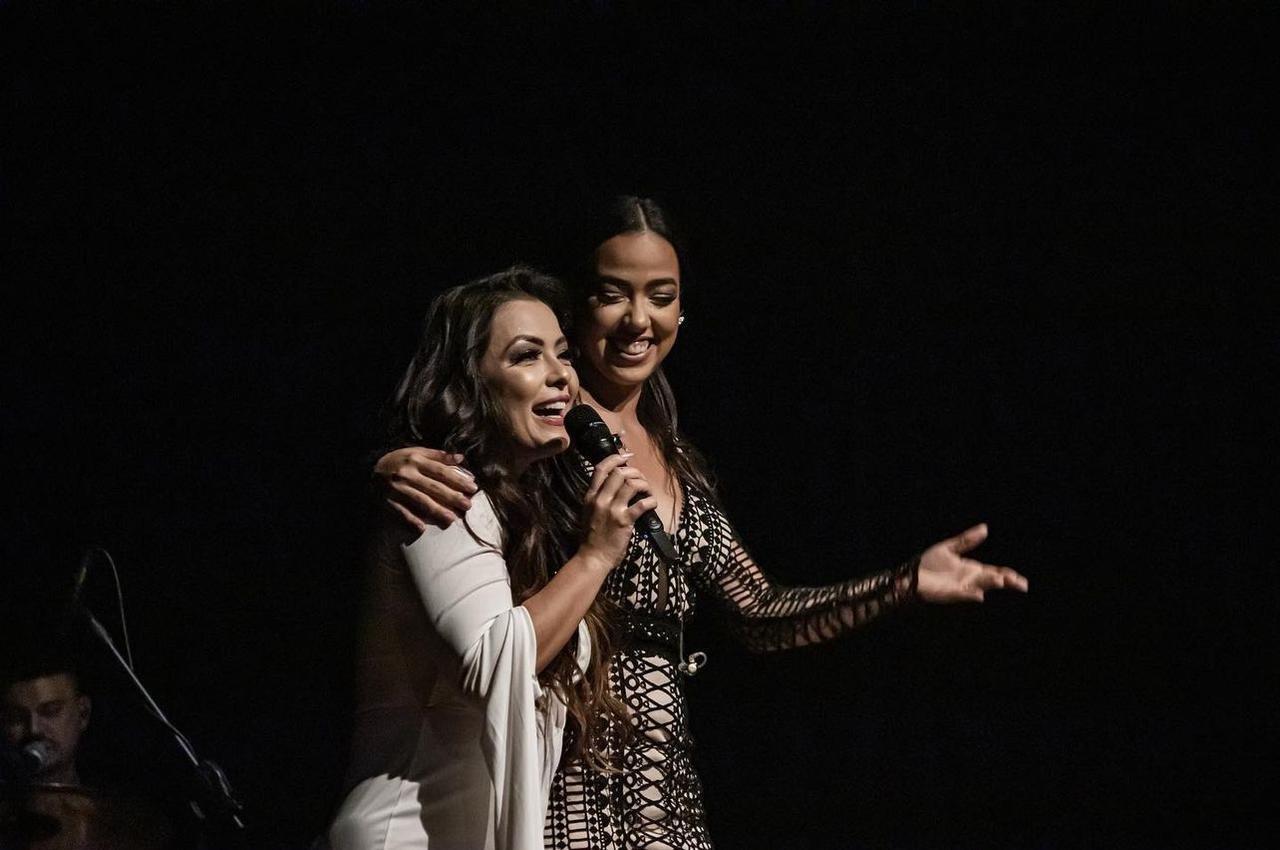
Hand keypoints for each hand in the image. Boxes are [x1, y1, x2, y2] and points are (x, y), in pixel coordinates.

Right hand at [373, 447, 478, 532]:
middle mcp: (407, 474)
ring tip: (452, 519)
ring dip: (437, 511)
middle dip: (452, 497)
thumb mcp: (416, 452)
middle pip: (434, 487)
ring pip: (421, 501)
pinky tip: (422, 529)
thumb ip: (438, 455)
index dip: (458, 480)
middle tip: (468, 505)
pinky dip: (411, 520)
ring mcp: (398, 489)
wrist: (369, 468)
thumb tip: (460, 458)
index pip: (441, 471)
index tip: (473, 488)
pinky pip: (401, 512)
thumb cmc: (398, 460)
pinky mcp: (388, 501)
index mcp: (416, 460)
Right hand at [576, 453, 657, 570]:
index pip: (601, 469)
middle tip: (640, 479)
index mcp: (591, 496)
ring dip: (644, 484)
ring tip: (647, 491)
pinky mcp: (624, 521)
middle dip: (634, 472)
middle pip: (619, 473)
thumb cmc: (593, 537)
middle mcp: (600, 499)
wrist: (593, 557)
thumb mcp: (590, 512)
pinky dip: (650, 501)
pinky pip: (642, 504)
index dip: (615, 458)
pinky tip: (651, 504)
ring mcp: (612, 509)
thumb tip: (617, 486)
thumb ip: (600, 498)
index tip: (626, 457)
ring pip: (631, 484)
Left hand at [916, 523, 1027, 602]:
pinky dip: (971, 595)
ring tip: (1001, 580)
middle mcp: (970, 580)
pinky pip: (963, 595)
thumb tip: (985, 528)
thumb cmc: (929, 563)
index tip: (1021, 580)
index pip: (996, 571)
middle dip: (1006, 581)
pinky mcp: (950, 593)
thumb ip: (967, 540)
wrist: (911, 574)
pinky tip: (979, 595)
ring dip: (990, 584)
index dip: (1009, 575)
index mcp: (972, 569)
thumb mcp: (950, 548)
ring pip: (981, 586)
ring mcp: (961, 588)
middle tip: (1020, 584)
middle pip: (993, 580)